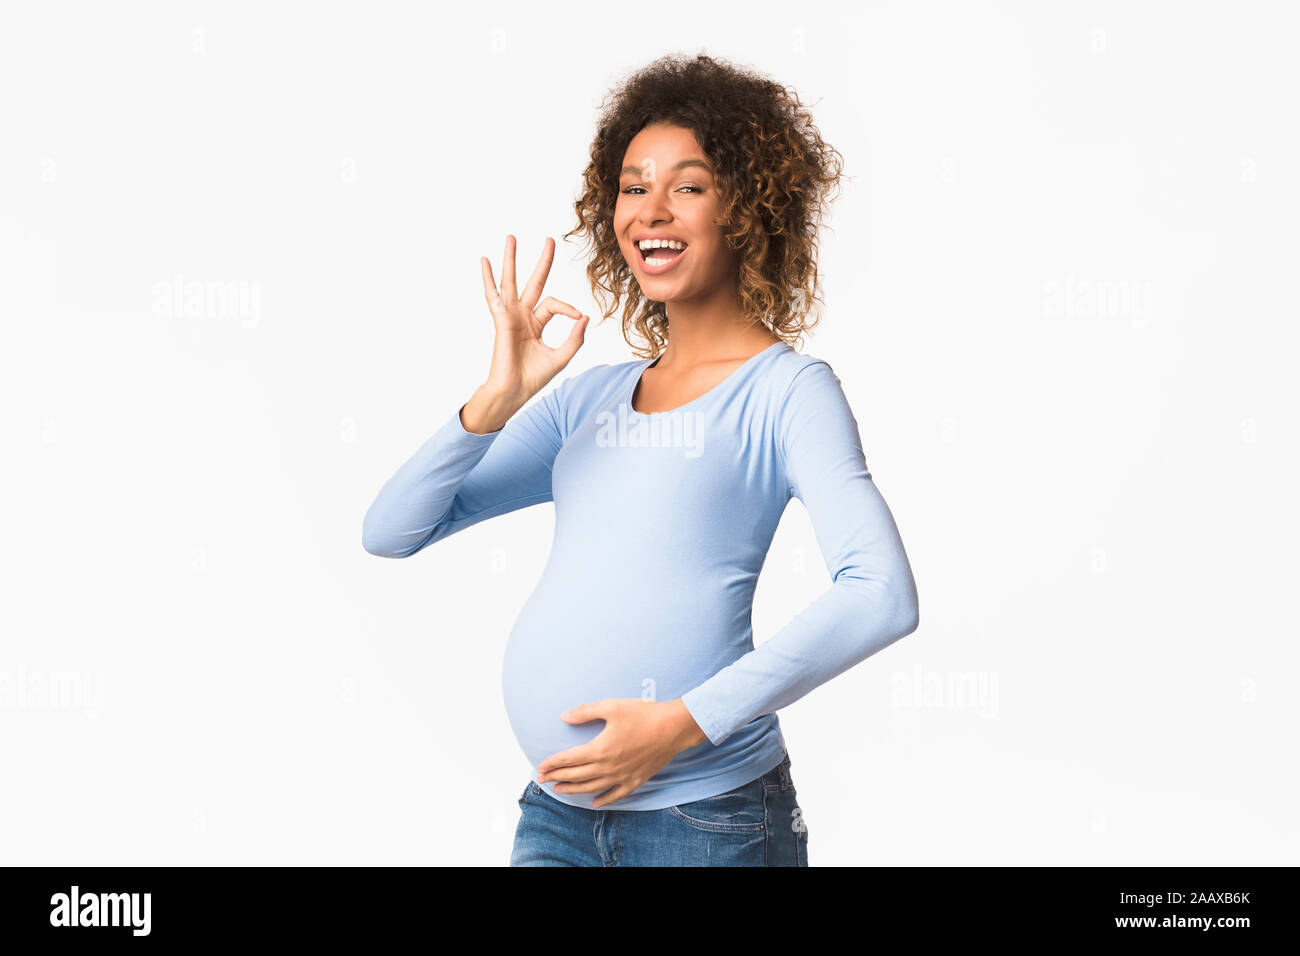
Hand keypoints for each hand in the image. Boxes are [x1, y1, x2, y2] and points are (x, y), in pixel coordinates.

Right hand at [478, 234, 589, 408]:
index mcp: (536, 324)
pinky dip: (488, 278)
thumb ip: (575, 338)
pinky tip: (484, 261)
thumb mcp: (561, 357)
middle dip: (542, 262)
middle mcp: (522, 316)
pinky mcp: (501, 320)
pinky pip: (493, 296)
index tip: (578, 317)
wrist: (514, 392)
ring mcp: (510, 316)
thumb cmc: (533, 378)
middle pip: (533, 282)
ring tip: (511, 238)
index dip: (568, 308)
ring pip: (510, 282)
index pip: (554, 304)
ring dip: (511, 260)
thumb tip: (584, 317)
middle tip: (549, 240)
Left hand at [536, 698, 708, 808]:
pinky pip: (616, 794)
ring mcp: (622, 776)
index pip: (569, 759)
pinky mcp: (636, 780)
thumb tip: (564, 717)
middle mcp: (608, 767)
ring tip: (559, 790)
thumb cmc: (642, 714)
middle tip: (542, 779)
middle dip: (557, 778)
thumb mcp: (611, 707)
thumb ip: (585, 712)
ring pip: (592, 788)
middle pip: (576, 776)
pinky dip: (604, 799)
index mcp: (599, 749)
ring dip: (573, 790)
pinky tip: (595, 803)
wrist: (673, 728)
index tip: (540, 767)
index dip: (552, 764)